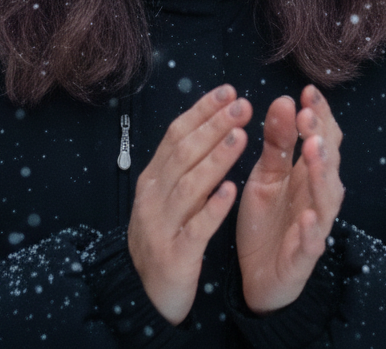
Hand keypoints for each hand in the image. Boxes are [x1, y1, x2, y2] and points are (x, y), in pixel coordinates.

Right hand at [128, 84, 252, 324]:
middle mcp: (153, 196)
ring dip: (215, 159)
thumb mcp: (166, 196)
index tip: (229, 91)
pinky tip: (231, 191)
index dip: (202, 111)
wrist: (142, 295)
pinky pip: (196, 229)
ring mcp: (161, 225)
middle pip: (184, 153)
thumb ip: (183, 165)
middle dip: (214, 126)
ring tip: (240, 136)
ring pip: (189, 186)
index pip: (176, 134)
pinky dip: (212, 209)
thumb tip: (209, 122)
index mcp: (153, 177)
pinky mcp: (175, 256)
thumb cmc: (164, 236)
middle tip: (242, 105)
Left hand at [235, 85, 343, 314]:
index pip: (322, 138)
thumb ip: (277, 141)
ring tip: (314, 150)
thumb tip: (286, 100)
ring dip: (322, 175)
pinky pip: (312, 244)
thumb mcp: (266, 174)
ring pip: (326, 200)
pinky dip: (313, 231)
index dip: (319, 115)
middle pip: (328, 164)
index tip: (308, 91)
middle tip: (308, 115)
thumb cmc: (267, 218)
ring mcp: (314, 227)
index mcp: (308, 174)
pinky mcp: (302, 258)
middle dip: (321, 137)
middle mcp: (317, 197)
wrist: (257, 274)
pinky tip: (308, 217)